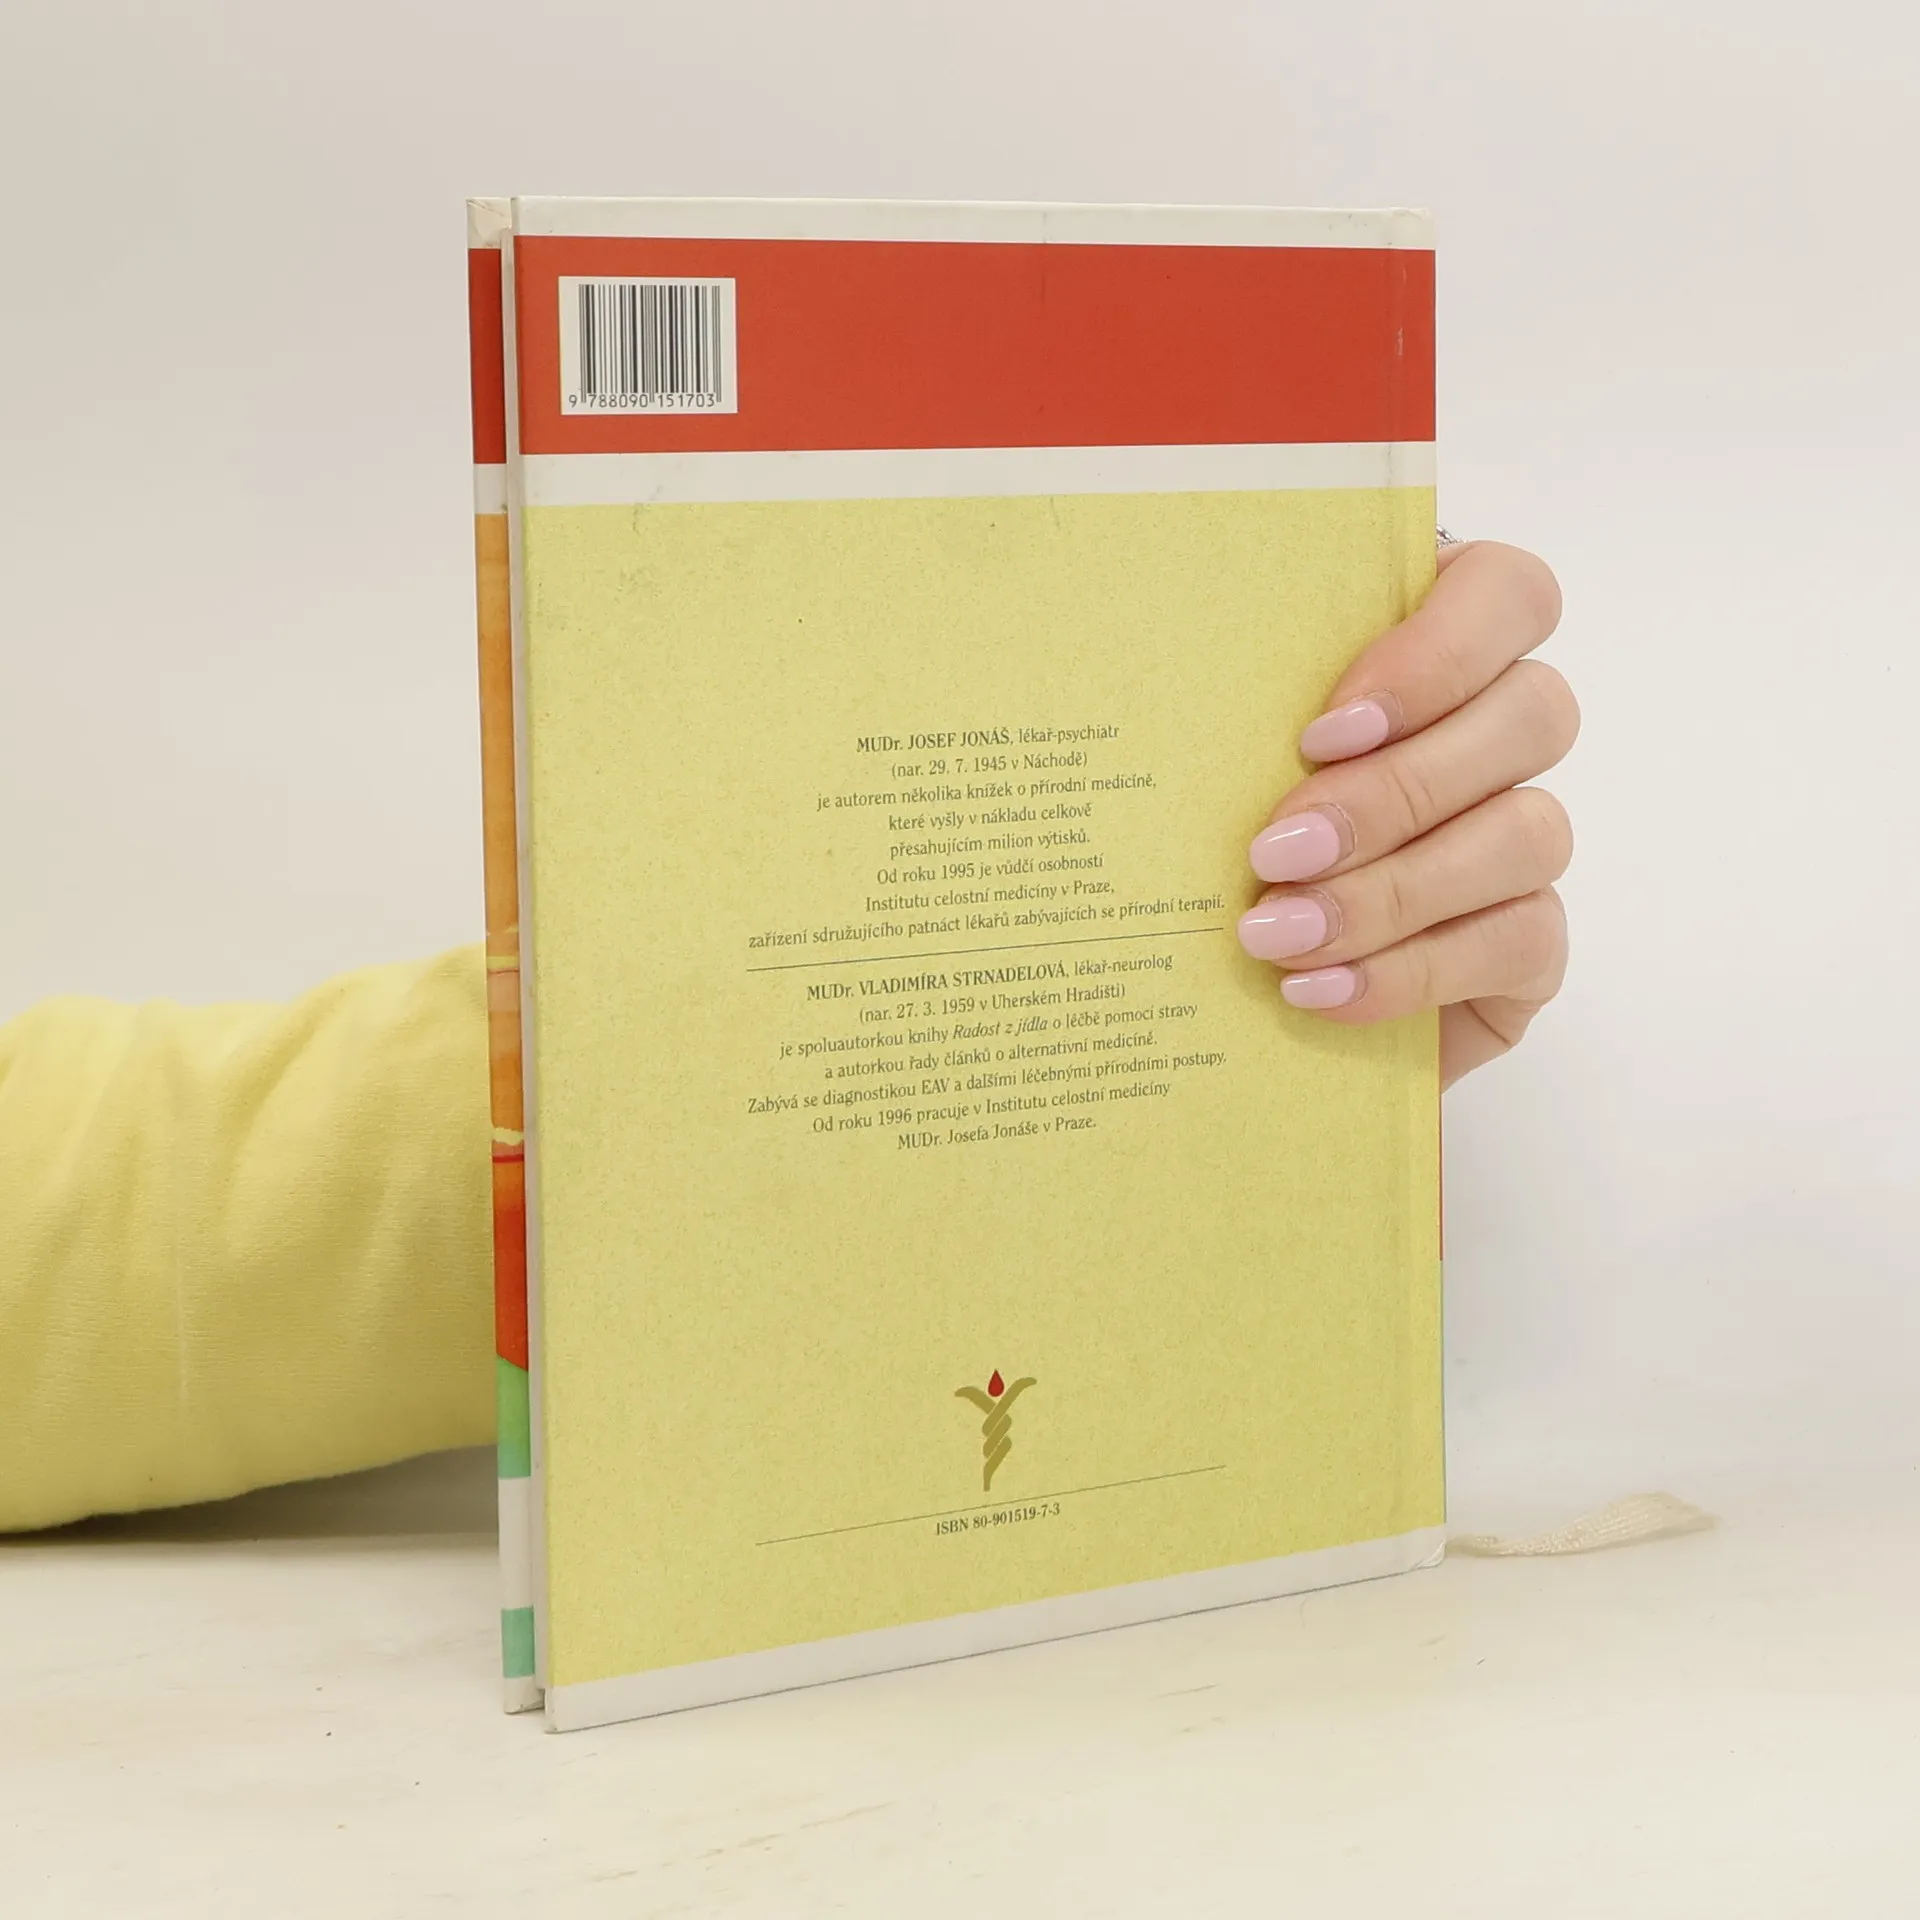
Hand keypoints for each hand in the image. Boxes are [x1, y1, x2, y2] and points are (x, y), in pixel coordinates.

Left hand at [1235, 541, 1575, 1086]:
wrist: (1223, 1001)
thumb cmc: (1210, 838)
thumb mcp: (1210, 756)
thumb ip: (1231, 704)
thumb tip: (1172, 669)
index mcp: (1434, 649)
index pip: (1509, 592)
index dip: (1438, 653)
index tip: (1322, 732)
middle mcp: (1500, 733)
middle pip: (1534, 713)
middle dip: (1394, 790)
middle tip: (1275, 851)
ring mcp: (1524, 838)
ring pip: (1530, 830)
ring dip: (1394, 890)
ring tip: (1280, 935)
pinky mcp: (1529, 943)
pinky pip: (1519, 941)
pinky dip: (1412, 971)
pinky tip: (1323, 990)